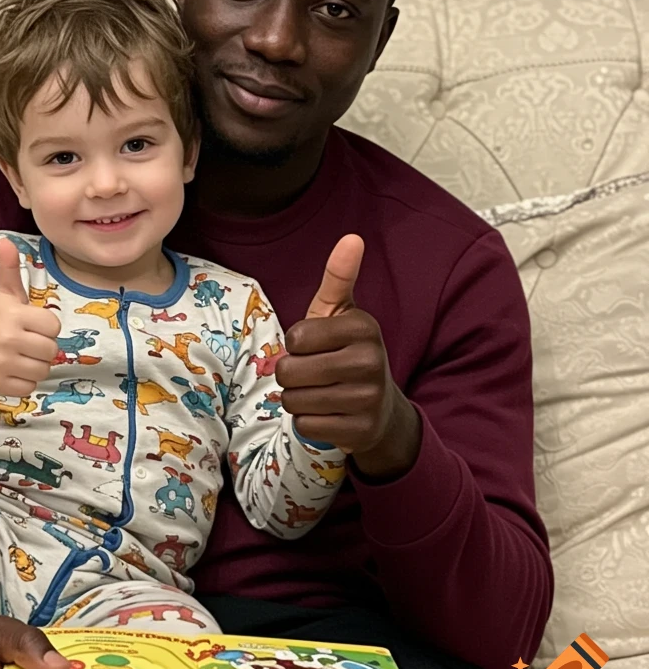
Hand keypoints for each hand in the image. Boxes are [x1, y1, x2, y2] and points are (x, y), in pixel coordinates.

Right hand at [0, 237, 60, 395]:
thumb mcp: (5, 294)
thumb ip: (10, 269)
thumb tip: (6, 241)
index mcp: (13, 315)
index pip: (54, 326)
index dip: (46, 326)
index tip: (31, 324)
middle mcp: (6, 339)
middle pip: (51, 350)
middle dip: (43, 347)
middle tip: (27, 341)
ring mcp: (1, 364)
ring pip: (43, 370)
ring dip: (36, 364)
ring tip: (21, 355)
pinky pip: (30, 387)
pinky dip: (26, 381)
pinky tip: (13, 369)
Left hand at [276, 234, 420, 477]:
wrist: (379, 408)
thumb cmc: (345, 353)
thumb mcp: (339, 314)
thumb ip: (338, 278)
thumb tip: (351, 238)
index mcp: (363, 327)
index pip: (295, 337)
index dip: (294, 345)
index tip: (313, 346)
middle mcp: (371, 361)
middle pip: (289, 371)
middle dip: (291, 374)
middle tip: (312, 373)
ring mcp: (368, 399)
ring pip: (294, 400)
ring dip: (297, 399)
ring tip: (320, 392)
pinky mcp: (360, 431)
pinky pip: (306, 425)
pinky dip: (308, 422)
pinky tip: (328, 414)